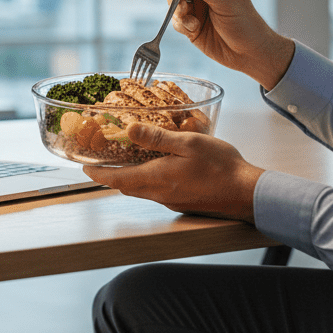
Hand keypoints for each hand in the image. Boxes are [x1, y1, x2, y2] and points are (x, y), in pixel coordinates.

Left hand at [82, 122, 263, 222]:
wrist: (248, 194)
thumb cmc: (222, 166)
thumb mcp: (188, 143)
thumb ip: (157, 137)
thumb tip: (129, 130)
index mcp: (156, 179)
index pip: (116, 179)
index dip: (96, 173)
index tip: (83, 167)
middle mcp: (159, 194)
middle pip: (125, 186)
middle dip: (109, 176)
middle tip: (100, 162)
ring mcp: (171, 201)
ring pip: (140, 190)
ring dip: (128, 178)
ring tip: (124, 162)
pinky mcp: (183, 203)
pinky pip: (156, 192)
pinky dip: (146, 181)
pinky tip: (155, 168)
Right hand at [168, 0, 294, 89]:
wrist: (250, 53)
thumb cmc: (246, 24)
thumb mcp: (226, 3)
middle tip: (181, 7)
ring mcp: (197, 10)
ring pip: (175, 4)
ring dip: (178, 12)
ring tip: (190, 21)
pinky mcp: (191, 27)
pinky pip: (177, 21)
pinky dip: (181, 25)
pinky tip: (194, 29)